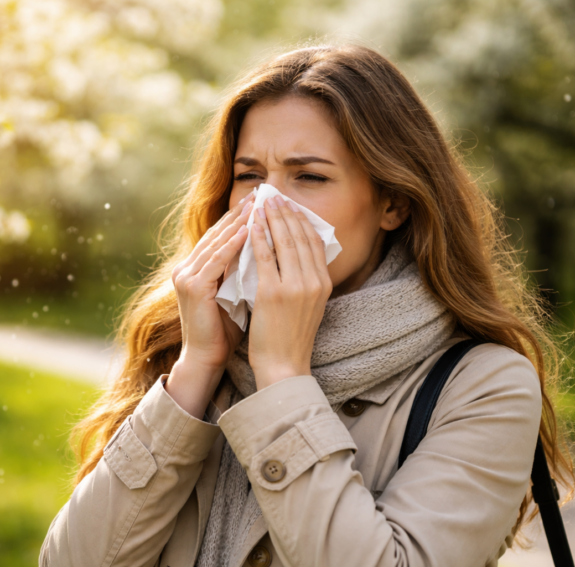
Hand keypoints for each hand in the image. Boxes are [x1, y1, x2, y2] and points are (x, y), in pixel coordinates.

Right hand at [167, 193, 253, 415]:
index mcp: (195, 269)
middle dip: (239, 214)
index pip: (219, 237)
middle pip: (216, 234)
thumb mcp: (234, 293)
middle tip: (260, 194)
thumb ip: (241, 272)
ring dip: (238, 223)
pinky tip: (248, 231)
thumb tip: (266, 250)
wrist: (207, 358)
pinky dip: (232, 244)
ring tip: (257, 206)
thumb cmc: (224, 330)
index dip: (238, 219)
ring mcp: (186, 276)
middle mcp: (186, 268)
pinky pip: (216, 260)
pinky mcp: (193, 287)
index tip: (259, 202)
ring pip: (216, 243)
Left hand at [248, 195, 331, 389]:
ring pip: (283, 242)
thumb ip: (306, 281)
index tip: (291, 206)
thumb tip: (297, 257)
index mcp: (324, 284)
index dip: (302, 221)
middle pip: (300, 237)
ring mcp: (294, 287)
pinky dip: (258, 236)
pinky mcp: (273, 293)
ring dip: (272, 218)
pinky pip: (265, 256)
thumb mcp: (308, 306)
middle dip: (286, 213)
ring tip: (262, 203)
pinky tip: (251, 224)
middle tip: (275, 196)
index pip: (314, 243)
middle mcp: (313, 282)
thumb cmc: (290, 338)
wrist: (284, 365)